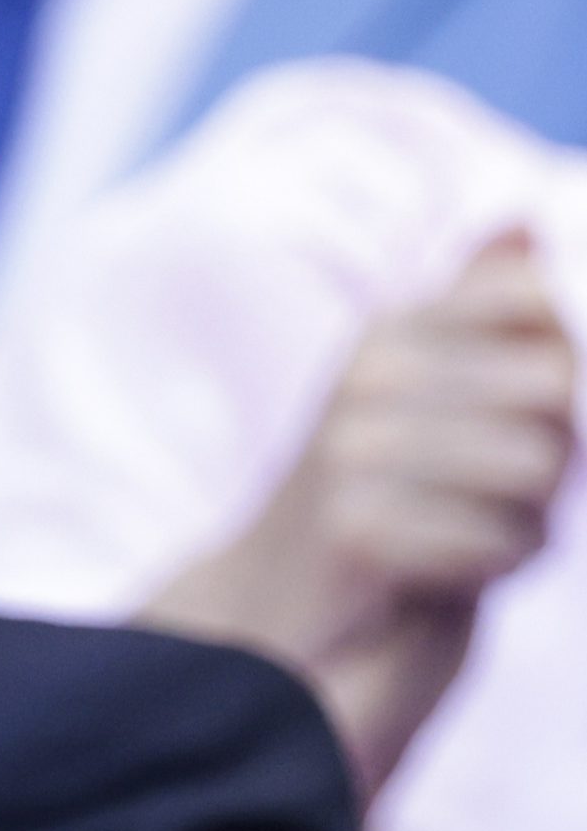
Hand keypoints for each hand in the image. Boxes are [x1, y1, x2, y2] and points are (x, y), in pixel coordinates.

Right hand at [146, 231, 575, 788]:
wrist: (273, 609)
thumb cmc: (375, 495)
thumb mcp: (419, 387)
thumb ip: (476, 306)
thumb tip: (519, 221)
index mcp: (388, 332)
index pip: (536, 304)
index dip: (560, 366)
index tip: (523, 413)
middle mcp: (367, 377)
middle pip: (553, 387)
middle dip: (560, 453)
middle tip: (506, 495)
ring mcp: (356, 452)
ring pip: (536, 466)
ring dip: (533, 516)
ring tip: (482, 532)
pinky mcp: (357, 530)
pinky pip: (496, 537)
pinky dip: (496, 566)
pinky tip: (453, 573)